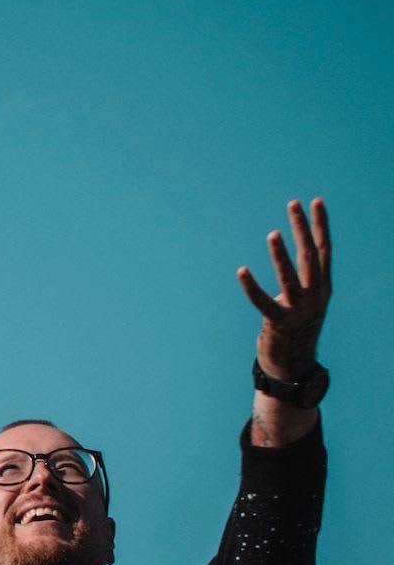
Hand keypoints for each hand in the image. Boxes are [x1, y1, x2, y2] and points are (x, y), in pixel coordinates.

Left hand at [237, 197, 330, 379]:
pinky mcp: (279, 324)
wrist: (293, 364)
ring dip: (281, 255)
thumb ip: (304, 278)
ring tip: (273, 233)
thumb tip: (295, 257)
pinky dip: (251, 287)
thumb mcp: (306, 300)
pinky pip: (263, 302)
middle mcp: (315, 296)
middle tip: (293, 204)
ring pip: (291, 277)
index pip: (323, 249)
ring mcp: (299, 311)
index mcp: (322, 287)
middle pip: (310, 256)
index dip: (320, 225)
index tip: (316, 201)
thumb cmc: (296, 326)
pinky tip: (241, 270)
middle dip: (302, 229)